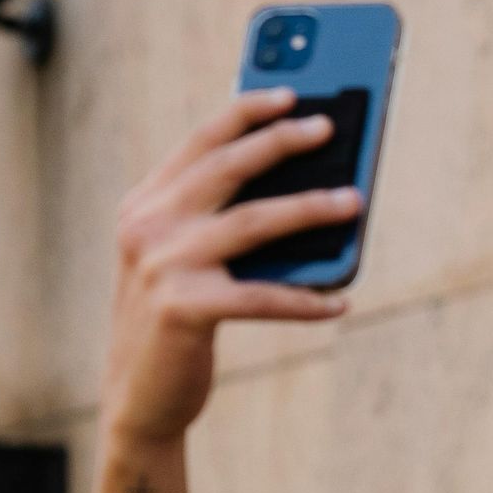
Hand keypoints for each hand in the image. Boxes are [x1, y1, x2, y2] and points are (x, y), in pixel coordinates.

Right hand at [105, 93, 357, 444]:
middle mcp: (148, 227)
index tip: (289, 94)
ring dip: (310, 209)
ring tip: (354, 202)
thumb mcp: (181, 262)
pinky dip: (306, 300)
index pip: (200, 143)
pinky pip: (262, 297)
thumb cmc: (175, 324)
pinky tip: (340, 302)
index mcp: (144, 206)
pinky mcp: (185, 310)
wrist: (138, 398)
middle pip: (227, 168)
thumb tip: (300, 191)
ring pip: (253, 223)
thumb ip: (217, 223)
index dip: (245, 112)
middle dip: (282, 141)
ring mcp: (163, 266)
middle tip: (329, 128)